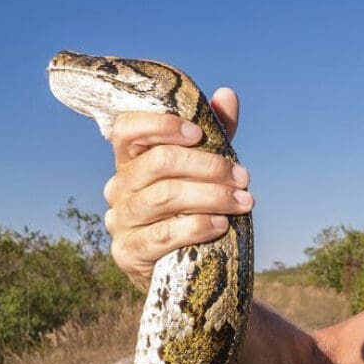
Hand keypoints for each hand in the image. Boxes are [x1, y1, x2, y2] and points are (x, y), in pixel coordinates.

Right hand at [102, 87, 252, 290]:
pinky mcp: (128, 253)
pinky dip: (197, 226)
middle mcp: (118, 187)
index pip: (127, 129)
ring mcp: (119, 221)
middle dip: (208, 167)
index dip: (161, 126)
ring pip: (164, 197)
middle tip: (244, 177)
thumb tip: (227, 95)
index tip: (199, 134)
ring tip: (244, 201)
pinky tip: (221, 225)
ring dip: (211, 196)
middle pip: (158, 163)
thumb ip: (216, 134)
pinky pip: (162, 235)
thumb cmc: (196, 209)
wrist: (191, 268)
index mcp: (132, 160)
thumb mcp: (208, 171)